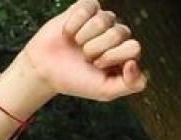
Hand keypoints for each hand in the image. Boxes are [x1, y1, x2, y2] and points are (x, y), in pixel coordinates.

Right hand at [18, 0, 146, 102]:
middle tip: (85, 57)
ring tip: (77, 44)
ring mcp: (103, 20)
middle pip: (118, 33)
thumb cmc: (78, 81)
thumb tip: (133, 63)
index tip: (97, 66)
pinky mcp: (86, 8)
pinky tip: (68, 33)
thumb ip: (131, 85)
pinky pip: (87, 7)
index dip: (112, 57)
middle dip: (96, 49)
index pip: (134, 47)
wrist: (46, 71)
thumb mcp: (107, 91)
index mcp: (128, 54)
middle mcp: (118, 34)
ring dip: (84, 36)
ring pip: (103, 19)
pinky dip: (74, 23)